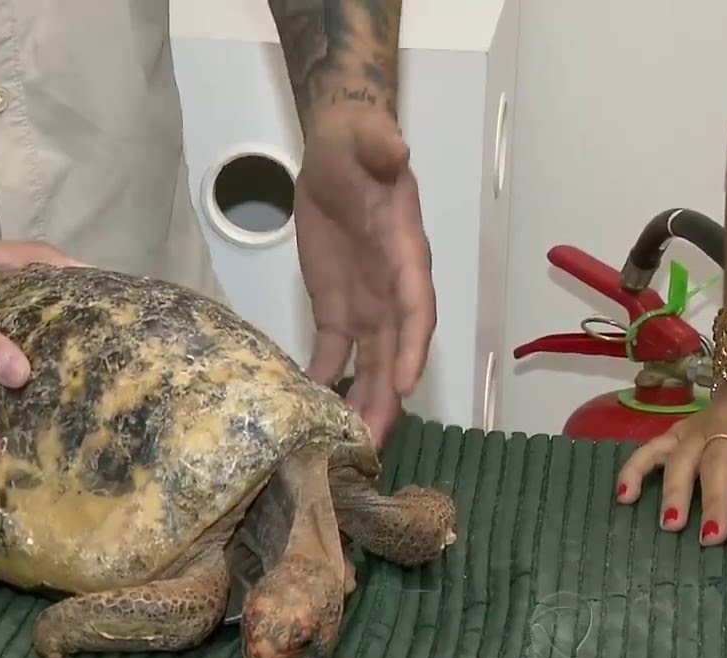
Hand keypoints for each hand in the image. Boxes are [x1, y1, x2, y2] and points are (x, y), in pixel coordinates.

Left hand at [294, 108, 436, 445]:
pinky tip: (311, 412)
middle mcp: (391, 290)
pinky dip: (324, 380)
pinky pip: (332, 352)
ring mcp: (365, 304)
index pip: (415, 308)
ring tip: (348, 448)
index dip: (413, 347)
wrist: (339, 153)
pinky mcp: (336, 308)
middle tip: (371, 444)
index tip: (407, 385)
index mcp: (404, 255)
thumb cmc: (358, 145)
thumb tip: (394, 149)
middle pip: (395, 353)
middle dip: (387, 398)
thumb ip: (381, 146)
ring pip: (370, 364)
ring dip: (362, 404)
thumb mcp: (367, 140)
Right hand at [615, 364, 726, 546]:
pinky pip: (652, 448)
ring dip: (673, 490)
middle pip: (717, 462)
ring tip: (670, 524)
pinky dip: (634, 469)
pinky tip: (624, 496)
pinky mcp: (680, 430)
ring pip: (681, 457)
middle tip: (711, 538)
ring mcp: (699, 425)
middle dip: (713, 500)